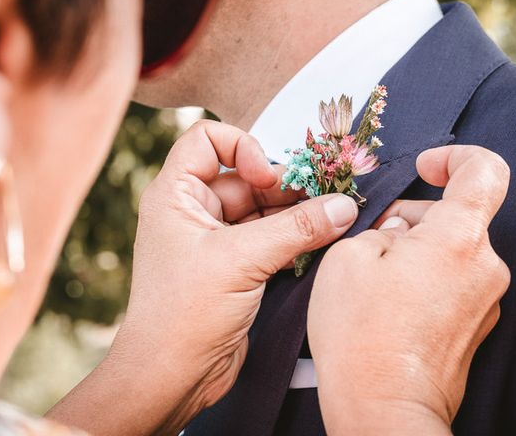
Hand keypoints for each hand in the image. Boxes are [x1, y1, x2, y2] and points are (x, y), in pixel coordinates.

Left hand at [49, 120, 358, 434]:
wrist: (172, 376)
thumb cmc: (185, 313)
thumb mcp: (241, 261)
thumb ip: (296, 229)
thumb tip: (343, 205)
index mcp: (177, 195)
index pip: (208, 139)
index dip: (243, 147)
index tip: (268, 178)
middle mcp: (195, 211)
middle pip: (248, 178)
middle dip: (287, 187)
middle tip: (326, 200)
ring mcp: (216, 240)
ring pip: (264, 210)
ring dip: (297, 214)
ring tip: (332, 221)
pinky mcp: (236, 266)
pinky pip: (271, 238)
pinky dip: (295, 238)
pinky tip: (319, 244)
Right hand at [308, 145, 510, 434]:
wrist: (382, 407)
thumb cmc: (362, 333)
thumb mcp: (348, 256)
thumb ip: (379, 227)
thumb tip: (396, 232)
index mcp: (458, 237)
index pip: (484, 171)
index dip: (455, 157)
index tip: (427, 166)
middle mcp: (485, 266)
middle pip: (456, 217)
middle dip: (414, 219)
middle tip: (372, 241)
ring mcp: (485, 300)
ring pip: (452, 251)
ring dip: (417, 252)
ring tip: (375, 279)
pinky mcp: (477, 326)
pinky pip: (454, 283)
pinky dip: (427, 280)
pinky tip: (391, 303)